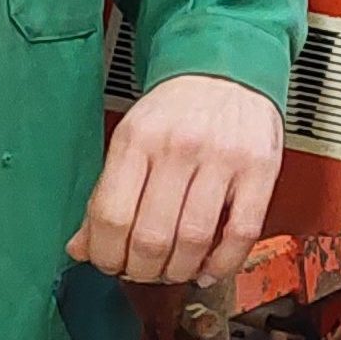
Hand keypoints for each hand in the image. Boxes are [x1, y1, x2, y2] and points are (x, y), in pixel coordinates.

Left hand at [72, 74, 282, 286]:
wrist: (227, 68)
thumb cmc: (177, 108)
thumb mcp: (131, 137)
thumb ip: (107, 193)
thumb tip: (81, 247)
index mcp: (138, 138)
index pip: (112, 215)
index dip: (106, 254)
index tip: (109, 263)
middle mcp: (179, 147)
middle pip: (152, 237)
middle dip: (141, 270)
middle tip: (141, 271)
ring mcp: (221, 158)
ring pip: (194, 240)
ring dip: (179, 271)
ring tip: (173, 270)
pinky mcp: (259, 170)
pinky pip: (240, 233)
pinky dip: (222, 263)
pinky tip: (209, 268)